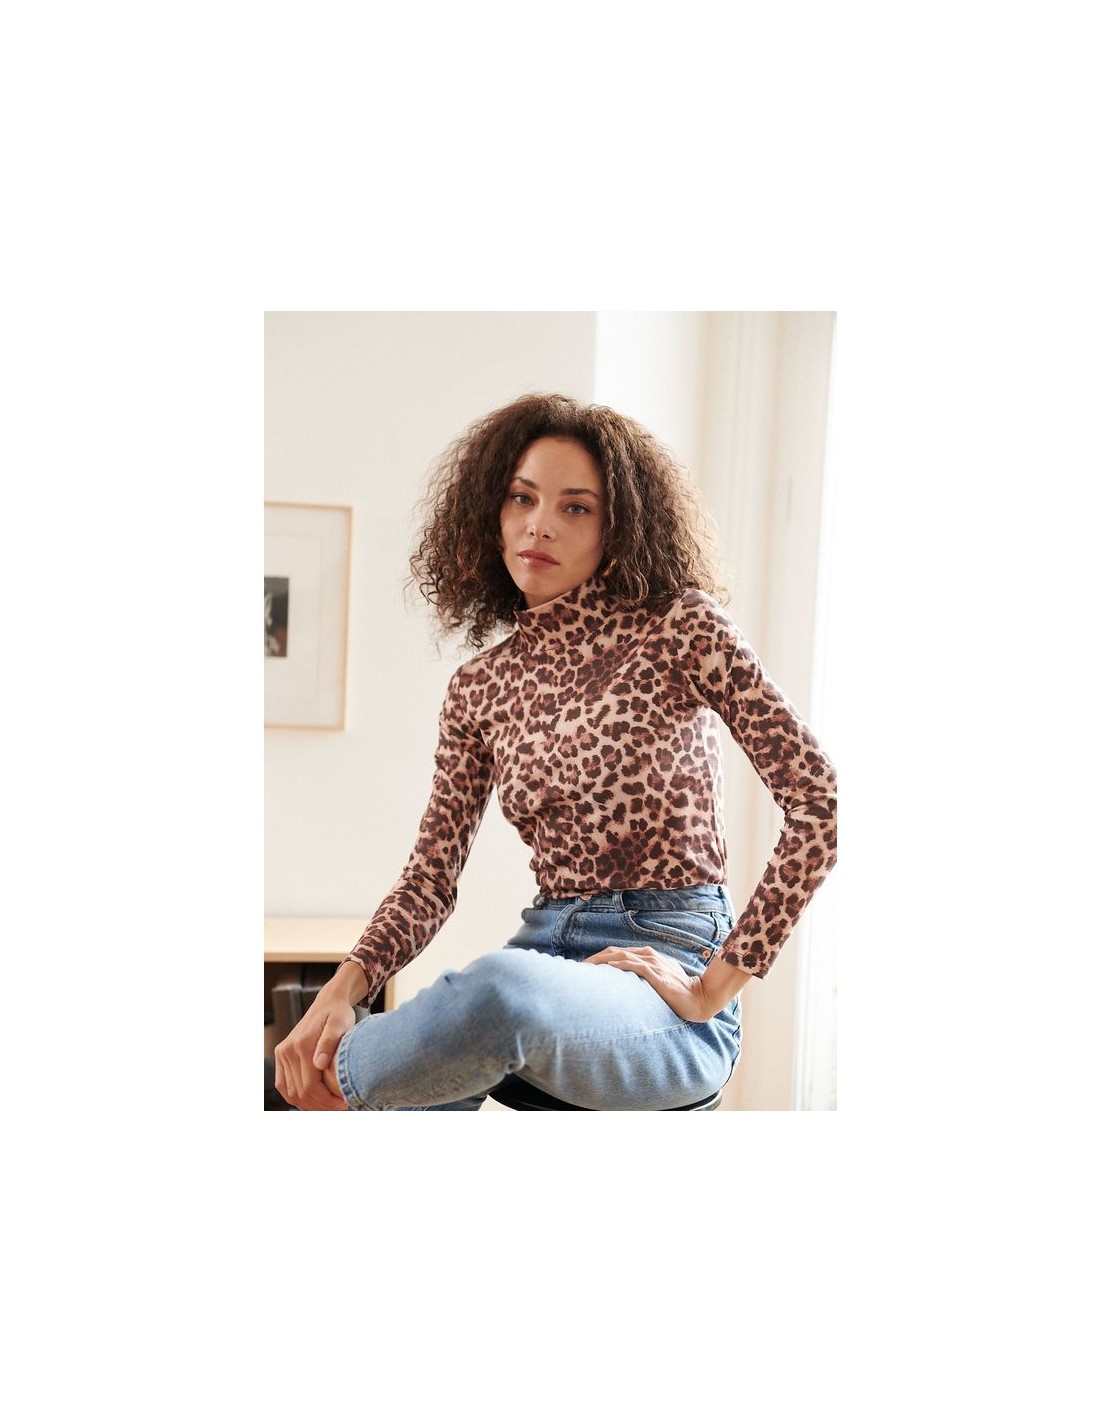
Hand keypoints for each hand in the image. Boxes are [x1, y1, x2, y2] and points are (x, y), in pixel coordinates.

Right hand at [273, 994, 356, 1110]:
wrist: (328, 1002)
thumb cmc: (339, 1013)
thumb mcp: (340, 1023)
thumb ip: (330, 1043)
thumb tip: (319, 1064)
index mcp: (302, 1044)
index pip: (310, 1085)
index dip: (326, 1101)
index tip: (344, 1104)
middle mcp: (288, 1050)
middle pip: (300, 1092)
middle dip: (320, 1106)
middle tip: (339, 1109)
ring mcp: (282, 1053)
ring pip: (290, 1092)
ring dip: (308, 1105)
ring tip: (328, 1108)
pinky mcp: (281, 1054)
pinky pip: (283, 1084)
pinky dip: (295, 1097)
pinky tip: (312, 1102)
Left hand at [583, 944, 716, 1021]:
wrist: (700, 998)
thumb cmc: (679, 992)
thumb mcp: (659, 980)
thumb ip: (644, 978)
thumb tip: (626, 986)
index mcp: (648, 956)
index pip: (617, 953)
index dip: (598, 959)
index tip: (584, 968)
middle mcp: (648, 956)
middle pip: (614, 952)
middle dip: (594, 959)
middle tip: (577, 968)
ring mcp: (653, 964)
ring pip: (621, 957)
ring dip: (601, 961)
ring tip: (585, 969)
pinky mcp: (656, 974)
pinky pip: (634, 966)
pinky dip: (618, 965)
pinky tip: (606, 969)